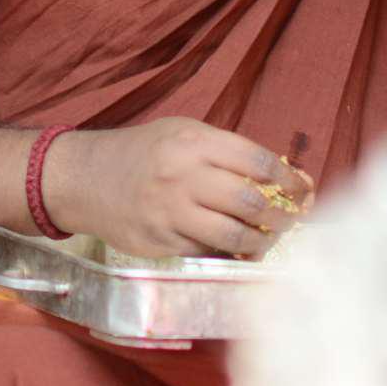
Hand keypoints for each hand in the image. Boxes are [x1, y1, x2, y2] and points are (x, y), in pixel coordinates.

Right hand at [42, 118, 310, 260]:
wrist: (84, 178)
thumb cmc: (142, 151)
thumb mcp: (182, 133)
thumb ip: (225, 150)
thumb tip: (279, 176)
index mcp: (193, 143)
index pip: (257, 163)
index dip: (288, 180)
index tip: (302, 190)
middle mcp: (182, 177)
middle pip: (250, 202)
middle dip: (281, 216)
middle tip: (293, 220)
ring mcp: (169, 214)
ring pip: (232, 235)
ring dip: (261, 242)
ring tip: (269, 239)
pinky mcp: (159, 242)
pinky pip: (206, 251)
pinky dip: (227, 252)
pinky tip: (237, 248)